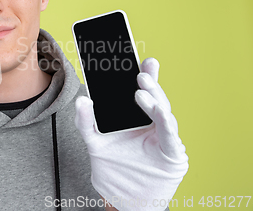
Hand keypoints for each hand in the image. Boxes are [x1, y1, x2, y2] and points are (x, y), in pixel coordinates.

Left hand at [75, 58, 188, 210]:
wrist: (125, 199)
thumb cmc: (114, 167)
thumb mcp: (94, 142)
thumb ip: (86, 122)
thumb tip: (82, 99)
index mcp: (137, 116)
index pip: (140, 91)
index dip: (141, 74)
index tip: (134, 58)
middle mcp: (152, 122)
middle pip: (154, 97)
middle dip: (149, 81)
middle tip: (140, 70)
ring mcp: (164, 137)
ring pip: (163, 112)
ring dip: (154, 99)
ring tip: (140, 88)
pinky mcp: (172, 153)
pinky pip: (169, 135)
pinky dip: (164, 121)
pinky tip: (157, 108)